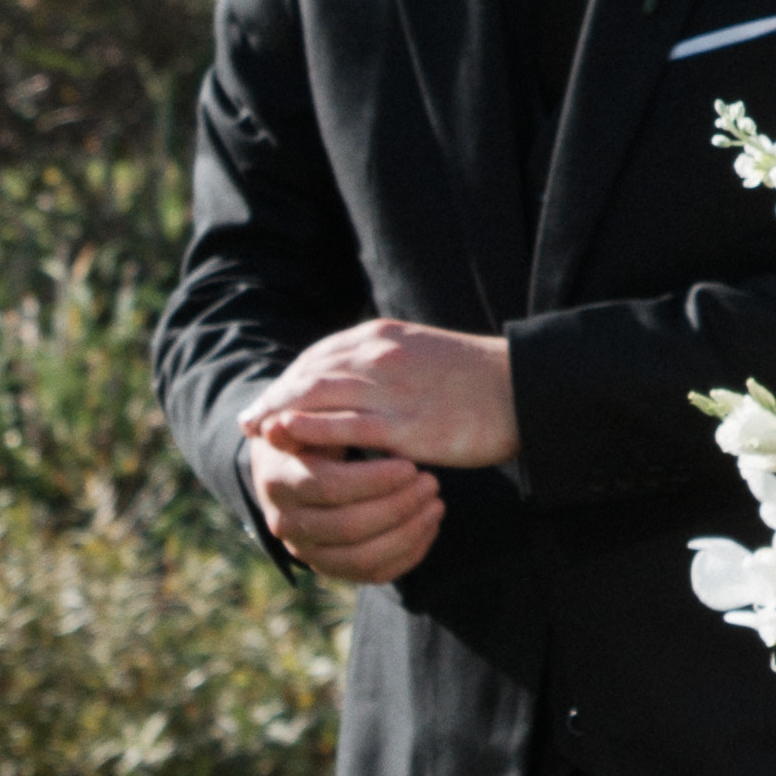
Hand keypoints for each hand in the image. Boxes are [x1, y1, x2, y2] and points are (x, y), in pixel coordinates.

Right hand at [243, 408, 443, 583]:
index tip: (410, 465)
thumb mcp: (312, 414)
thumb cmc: (314, 426)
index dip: (374, 479)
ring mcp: (306, 550)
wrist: (299, 460)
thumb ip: (314, 414)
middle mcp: (285, 522)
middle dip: (398, 506)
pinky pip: (372, 574)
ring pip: (362, 557)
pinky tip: (429, 526)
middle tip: (432, 483)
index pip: (328, 487)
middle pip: (348, 527)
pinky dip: (408, 553)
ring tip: (437, 502)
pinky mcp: (330, 567)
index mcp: (279, 480)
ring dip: (408, 531)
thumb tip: (288, 418)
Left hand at [267, 312, 519, 473]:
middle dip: (273, 397)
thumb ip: (389, 362)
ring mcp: (390, 388)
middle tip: (249, 423)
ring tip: (258, 434)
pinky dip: (310, 430)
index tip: (268, 402)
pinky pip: (344, 426)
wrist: (525, 389)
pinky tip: (288, 439)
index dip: (287, 379)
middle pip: (308, 373)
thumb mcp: (425, 355)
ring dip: (280, 413)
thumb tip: (360, 381)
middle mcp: (380, 355)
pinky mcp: (404, 424)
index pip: (319, 355)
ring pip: (316, 395)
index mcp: (384, 336)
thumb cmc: (479, 380)